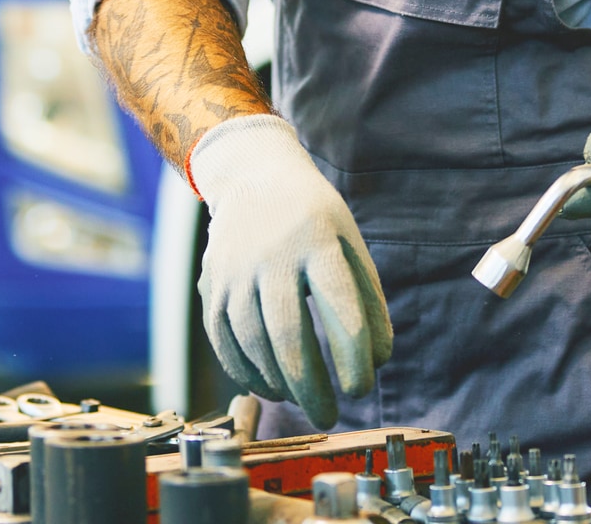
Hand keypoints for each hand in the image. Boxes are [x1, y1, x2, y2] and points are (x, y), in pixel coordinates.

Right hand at [189, 115, 392, 427]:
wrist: (252, 174)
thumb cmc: (313, 217)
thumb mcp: (350, 241)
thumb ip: (369, 299)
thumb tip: (379, 362)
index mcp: (318, 238)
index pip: (339, 305)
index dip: (351, 355)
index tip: (360, 388)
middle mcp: (272, 253)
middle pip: (289, 333)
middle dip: (310, 386)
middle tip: (329, 416)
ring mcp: (236, 267)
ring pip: (252, 342)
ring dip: (278, 382)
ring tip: (300, 398)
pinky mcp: (212, 281)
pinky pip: (222, 338)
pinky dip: (244, 370)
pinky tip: (267, 385)